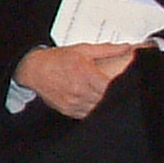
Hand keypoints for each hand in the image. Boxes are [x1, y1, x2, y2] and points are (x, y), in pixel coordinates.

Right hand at [13, 42, 140, 119]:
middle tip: (123, 91)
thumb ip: (107, 50)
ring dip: (105, 104)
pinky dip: (95, 110)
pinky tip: (97, 103)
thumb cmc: (57, 59)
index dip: (121, 88)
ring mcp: (74, 103)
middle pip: (106, 100)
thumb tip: (127, 47)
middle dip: (115, 96)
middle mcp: (79, 91)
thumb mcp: (83, 50)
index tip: (129, 84)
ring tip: (111, 99)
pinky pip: (88, 115)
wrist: (34, 70)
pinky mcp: (69, 111)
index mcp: (85, 74)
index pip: (110, 87)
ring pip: (98, 109)